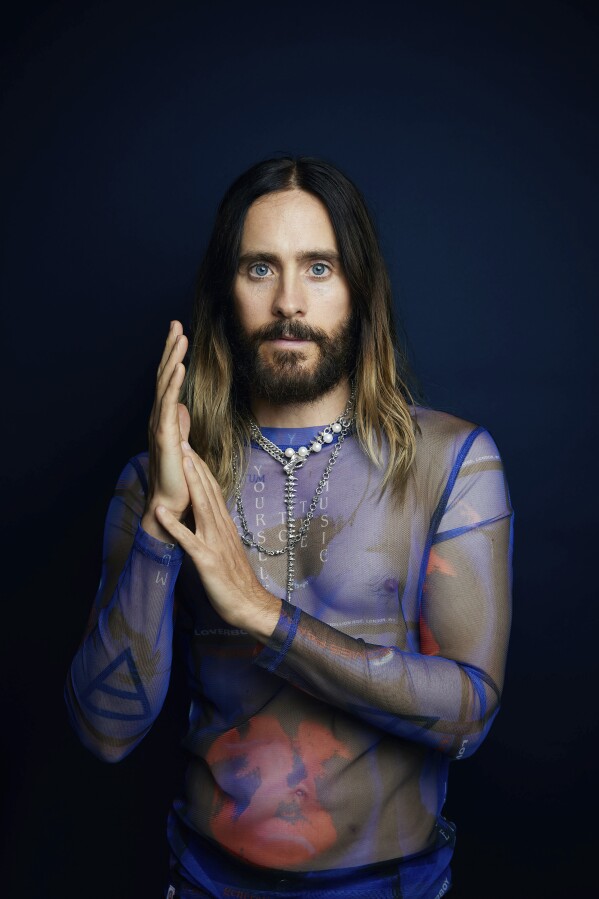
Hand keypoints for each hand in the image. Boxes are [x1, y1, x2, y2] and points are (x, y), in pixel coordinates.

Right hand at [142, 321, 190, 540]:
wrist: (170, 505)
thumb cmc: (177, 477)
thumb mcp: (182, 444)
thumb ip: (180, 424)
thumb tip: (181, 407)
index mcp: (164, 418)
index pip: (168, 380)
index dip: (172, 356)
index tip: (179, 333)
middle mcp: (159, 417)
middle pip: (164, 375)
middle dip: (170, 348)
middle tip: (175, 322)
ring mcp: (160, 425)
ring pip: (165, 384)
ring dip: (172, 358)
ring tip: (179, 336)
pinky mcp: (165, 435)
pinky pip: (168, 404)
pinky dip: (173, 383)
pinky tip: (179, 365)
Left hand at [155, 443, 281, 639]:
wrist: (250, 605)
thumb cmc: (237, 580)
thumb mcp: (226, 548)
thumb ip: (216, 531)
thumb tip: (206, 517)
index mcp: (224, 525)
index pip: (213, 490)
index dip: (200, 469)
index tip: (190, 448)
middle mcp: (220, 528)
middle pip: (207, 491)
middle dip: (194, 465)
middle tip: (182, 440)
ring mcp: (214, 543)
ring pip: (201, 507)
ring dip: (189, 483)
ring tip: (177, 461)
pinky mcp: (207, 560)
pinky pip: (187, 540)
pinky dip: (173, 524)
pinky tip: (159, 511)